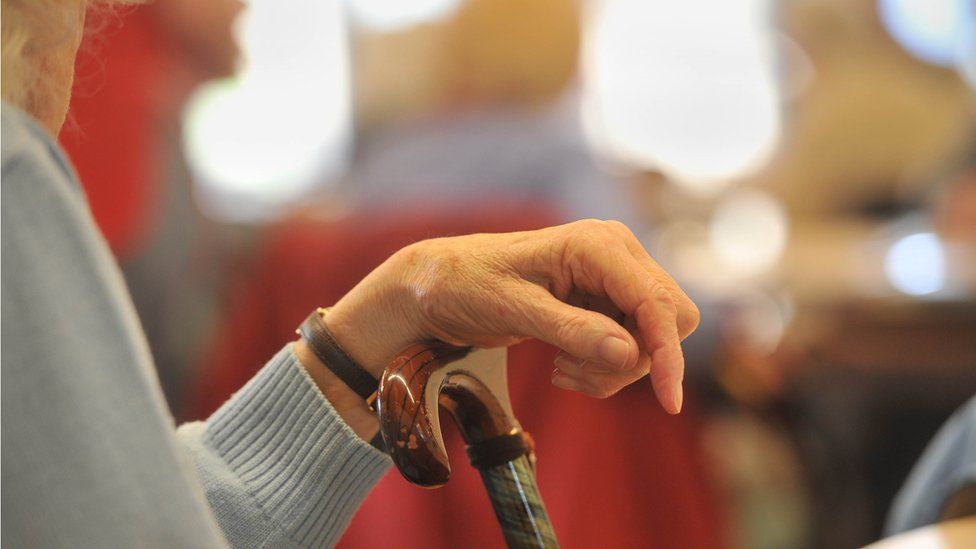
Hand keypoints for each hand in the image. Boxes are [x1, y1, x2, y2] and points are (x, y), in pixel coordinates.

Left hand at [321, 219, 698, 414]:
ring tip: (560, 369)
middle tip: (573, 373)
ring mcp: (616, 275)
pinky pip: (633, 344)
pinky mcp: (608, 297)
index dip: (668, 353)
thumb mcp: (512, 310)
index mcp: (597, 244)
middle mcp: (617, 253)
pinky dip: (603, 365)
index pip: (657, 303)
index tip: (667, 402)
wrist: (444, 283)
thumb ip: (571, 329)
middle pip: (668, 321)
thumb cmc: (468, 284)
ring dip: (612, 368)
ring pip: (652, 339)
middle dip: (633, 361)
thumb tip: (630, 354)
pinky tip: (563, 362)